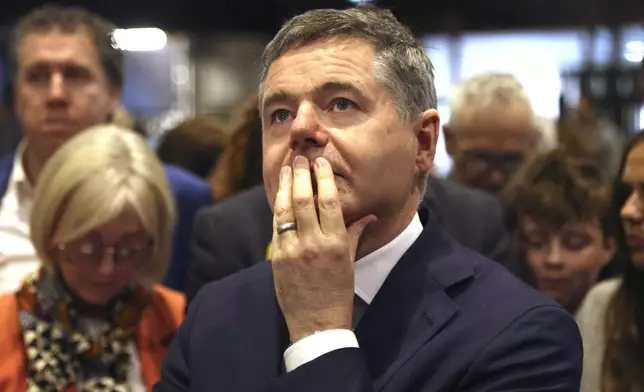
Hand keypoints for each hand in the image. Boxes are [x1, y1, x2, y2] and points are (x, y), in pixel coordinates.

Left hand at [271, 155, 375, 342]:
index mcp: (335, 243)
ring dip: (284, 186)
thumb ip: (355, 234)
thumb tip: (369, 214)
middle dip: (300, 174)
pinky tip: (280, 196)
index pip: (328, 201)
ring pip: (285, 209)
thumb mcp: (350, 262)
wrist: (317, 322)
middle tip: (299, 157)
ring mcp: (291, 251)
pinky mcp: (277, 258)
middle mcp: (312, 244)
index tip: (320, 162)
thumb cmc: (339, 293)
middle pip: (303, 199)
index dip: (323, 178)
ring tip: (286, 169)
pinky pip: (277, 227)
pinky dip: (278, 208)